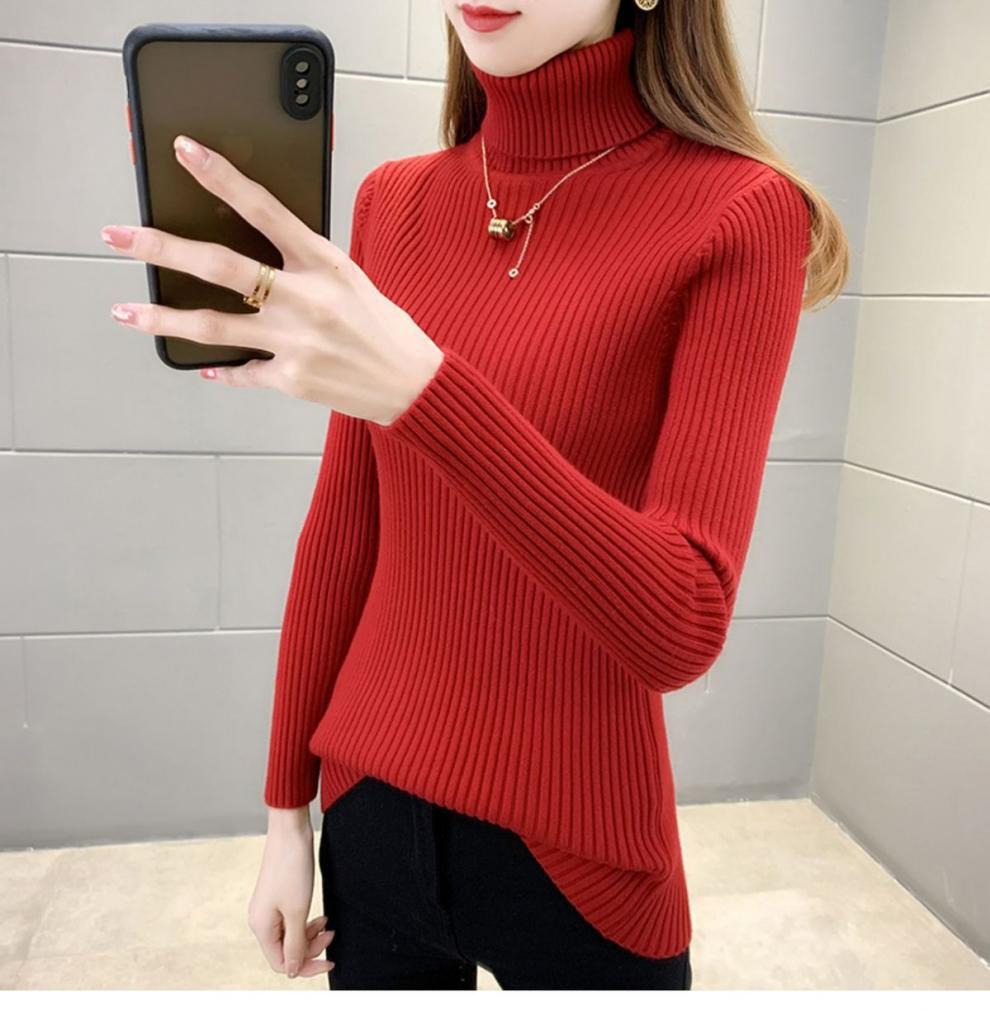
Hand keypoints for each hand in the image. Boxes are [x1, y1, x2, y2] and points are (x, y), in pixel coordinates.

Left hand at [101, 133, 442, 425]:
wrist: (412, 383)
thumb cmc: (384, 328)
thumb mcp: (350, 278)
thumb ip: (304, 263)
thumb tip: (254, 251)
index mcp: (324, 262)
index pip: (264, 208)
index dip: (220, 177)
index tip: (183, 151)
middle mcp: (305, 298)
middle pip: (220, 266)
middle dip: (161, 247)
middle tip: (117, 235)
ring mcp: (295, 342)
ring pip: (213, 326)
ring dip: (162, 317)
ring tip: (125, 310)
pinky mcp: (291, 379)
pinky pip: (242, 372)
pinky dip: (221, 372)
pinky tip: (199, 368)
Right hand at [248, 812, 335, 978]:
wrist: (290, 831)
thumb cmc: (292, 867)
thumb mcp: (297, 911)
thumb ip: (295, 944)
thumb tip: (292, 970)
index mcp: (261, 927)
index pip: (281, 963)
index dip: (306, 966)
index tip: (328, 961)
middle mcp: (261, 921)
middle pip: (286, 951)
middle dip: (311, 947)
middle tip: (331, 934)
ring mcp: (269, 908)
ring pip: (290, 936)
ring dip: (310, 935)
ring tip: (328, 925)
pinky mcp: (278, 897)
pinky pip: (291, 921)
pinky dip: (306, 922)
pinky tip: (320, 917)